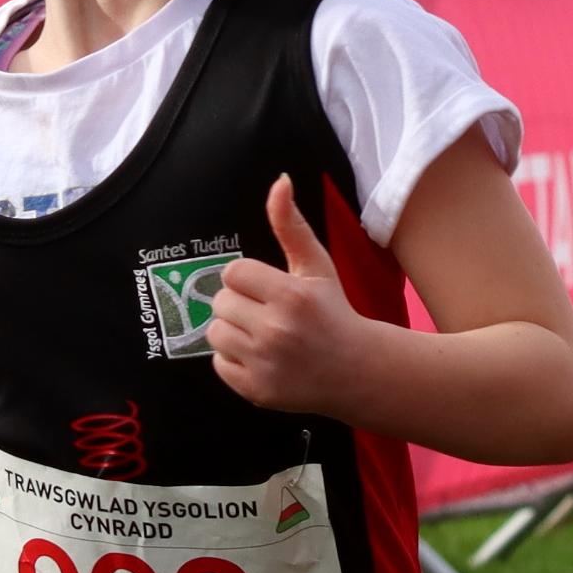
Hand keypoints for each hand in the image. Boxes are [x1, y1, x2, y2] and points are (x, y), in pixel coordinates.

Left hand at [208, 175, 369, 416]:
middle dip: (241, 304)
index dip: (248, 279)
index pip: (233, 273)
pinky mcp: (256, 390)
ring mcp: (265, 364)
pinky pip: (219, 364)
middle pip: (221, 302)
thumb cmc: (332, 312)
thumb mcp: (316, 266)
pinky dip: (234, 360)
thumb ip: (290, 225)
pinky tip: (262, 358)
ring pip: (215, 332)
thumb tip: (279, 181)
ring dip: (233, 331)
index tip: (268, 289)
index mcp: (291, 296)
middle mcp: (276, 331)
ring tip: (263, 335)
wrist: (357, 371)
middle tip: (268, 314)